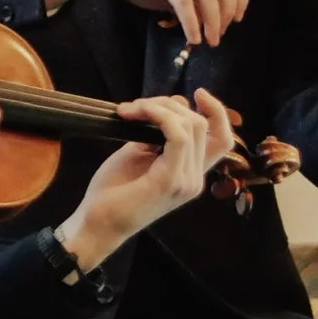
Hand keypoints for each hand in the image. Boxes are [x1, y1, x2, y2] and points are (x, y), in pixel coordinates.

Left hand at [56, 90, 239, 268]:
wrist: (96, 224)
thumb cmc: (112, 192)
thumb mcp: (138, 155)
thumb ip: (157, 135)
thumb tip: (166, 109)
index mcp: (190, 174)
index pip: (221, 139)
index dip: (217, 113)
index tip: (198, 94)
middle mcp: (195, 179)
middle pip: (202, 125)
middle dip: (169, 104)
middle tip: (136, 107)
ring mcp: (186, 181)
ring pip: (191, 126)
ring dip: (159, 108)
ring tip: (131, 110)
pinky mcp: (170, 181)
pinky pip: (178, 137)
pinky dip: (159, 117)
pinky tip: (137, 114)